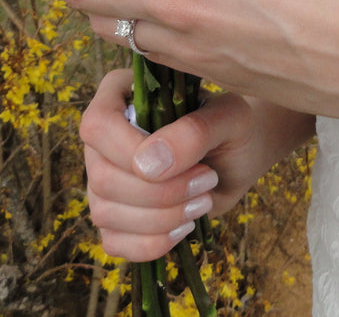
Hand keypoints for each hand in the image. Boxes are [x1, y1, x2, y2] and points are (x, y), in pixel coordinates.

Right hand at [81, 69, 313, 261]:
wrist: (240, 155)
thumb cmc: (233, 126)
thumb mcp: (229, 118)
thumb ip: (194, 132)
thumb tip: (147, 165)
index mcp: (120, 96)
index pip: (98, 126)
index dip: (132, 153)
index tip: (187, 165)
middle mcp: (102, 140)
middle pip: (103, 178)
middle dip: (162, 192)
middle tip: (208, 181)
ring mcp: (103, 180)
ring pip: (105, 213)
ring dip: (162, 218)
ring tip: (203, 201)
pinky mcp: (115, 218)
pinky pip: (114, 242)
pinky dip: (153, 243)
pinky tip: (184, 226)